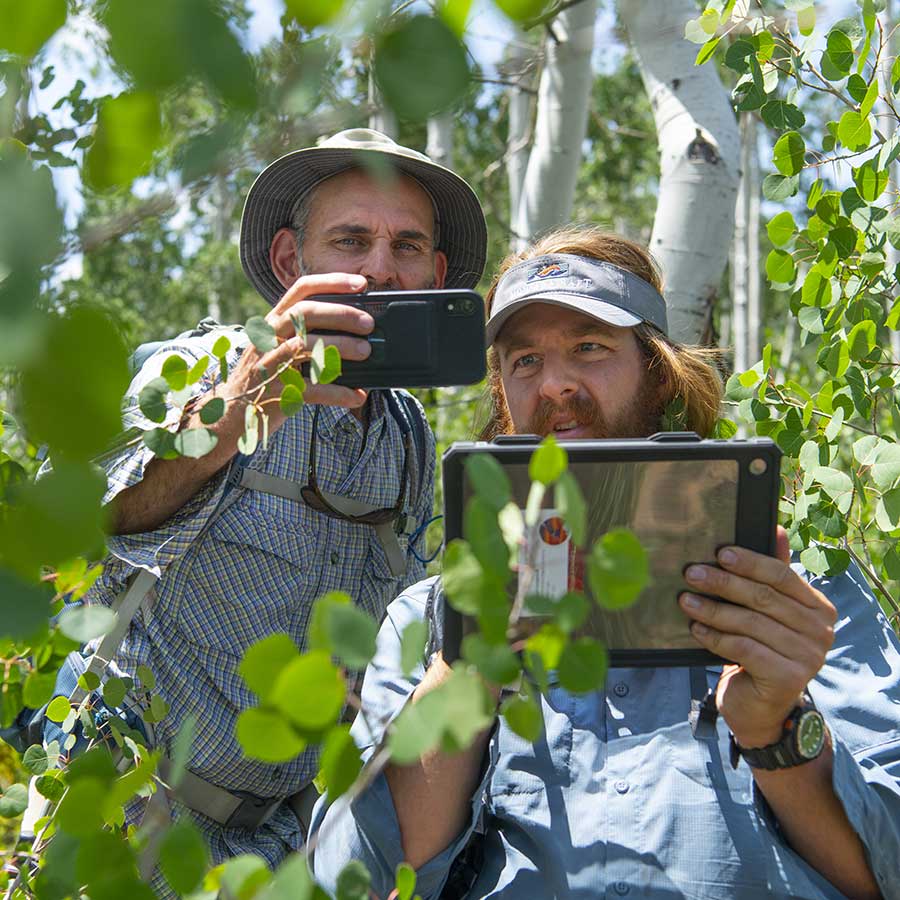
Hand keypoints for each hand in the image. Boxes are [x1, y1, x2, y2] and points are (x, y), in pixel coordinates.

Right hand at [227, 272, 374, 419]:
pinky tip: (357, 395)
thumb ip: (305, 333)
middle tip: (368, 324)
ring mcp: (269, 363)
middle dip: (341, 314)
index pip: (301, 289)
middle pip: (305, 312)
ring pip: (305, 345)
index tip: (361, 283)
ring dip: (340, 346)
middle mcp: (268, 336)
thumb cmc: (265, 376)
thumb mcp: (278, 345)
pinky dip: (338, 392)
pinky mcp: (275, 391)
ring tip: (366, 352)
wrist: (230, 412)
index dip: (332, 282)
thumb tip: (355, 331)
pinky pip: (311, 389)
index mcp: (274, 321)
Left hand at [679, 527, 836, 748]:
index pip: (781, 576)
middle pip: (763, 598)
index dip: (749, 562)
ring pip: (750, 623)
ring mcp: (808, 657)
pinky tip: (696, 629)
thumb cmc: (761, 650)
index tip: (719, 553)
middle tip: (692, 573)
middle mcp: (821, 631)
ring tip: (685, 600)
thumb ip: (773, 575)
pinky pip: (744, 648)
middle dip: (723, 583)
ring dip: (713, 609)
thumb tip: (775, 527)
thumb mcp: (768, 612)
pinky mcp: (788, 678)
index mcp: (819, 608)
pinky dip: (716, 636)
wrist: (761, 707)